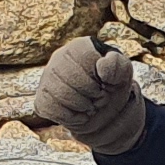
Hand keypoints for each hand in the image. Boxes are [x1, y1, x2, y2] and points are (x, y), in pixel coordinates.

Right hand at [32, 36, 145, 155]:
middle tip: (100, 98)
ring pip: (61, 94)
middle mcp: (59, 58)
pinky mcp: (41, 99)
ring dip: (83, 106)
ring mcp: (47, 79)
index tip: (107, 84)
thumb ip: (117, 65)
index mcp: (80, 47)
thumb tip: (101, 66)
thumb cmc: (111, 85)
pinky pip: (51, 109)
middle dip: (92, 94)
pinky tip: (79, 113)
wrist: (102, 109)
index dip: (101, 77)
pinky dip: (71, 117)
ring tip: (90, 105)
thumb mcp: (122, 73)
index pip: (86, 58)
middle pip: (72, 78)